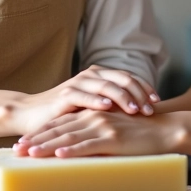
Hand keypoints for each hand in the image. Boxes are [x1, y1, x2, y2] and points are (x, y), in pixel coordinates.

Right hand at [12, 65, 159, 135]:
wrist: (31, 113)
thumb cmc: (65, 113)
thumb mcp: (92, 108)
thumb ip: (111, 106)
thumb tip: (140, 115)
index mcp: (100, 76)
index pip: (128, 78)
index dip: (145, 88)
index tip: (158, 102)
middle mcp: (91, 76)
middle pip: (122, 79)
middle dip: (139, 93)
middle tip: (152, 109)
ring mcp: (78, 84)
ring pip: (106, 85)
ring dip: (123, 97)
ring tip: (137, 110)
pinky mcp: (64, 96)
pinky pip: (84, 95)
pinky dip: (97, 100)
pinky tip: (108, 108)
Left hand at [14, 108, 182, 157]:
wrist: (164, 128)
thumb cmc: (139, 132)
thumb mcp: (111, 129)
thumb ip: (93, 134)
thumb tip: (75, 148)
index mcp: (91, 114)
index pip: (59, 124)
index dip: (40, 133)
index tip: (22, 144)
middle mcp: (93, 117)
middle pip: (58, 129)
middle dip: (35, 139)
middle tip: (16, 150)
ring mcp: (102, 126)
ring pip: (68, 137)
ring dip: (46, 146)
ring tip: (29, 154)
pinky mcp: (113, 138)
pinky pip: (88, 145)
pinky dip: (72, 150)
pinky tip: (59, 154)